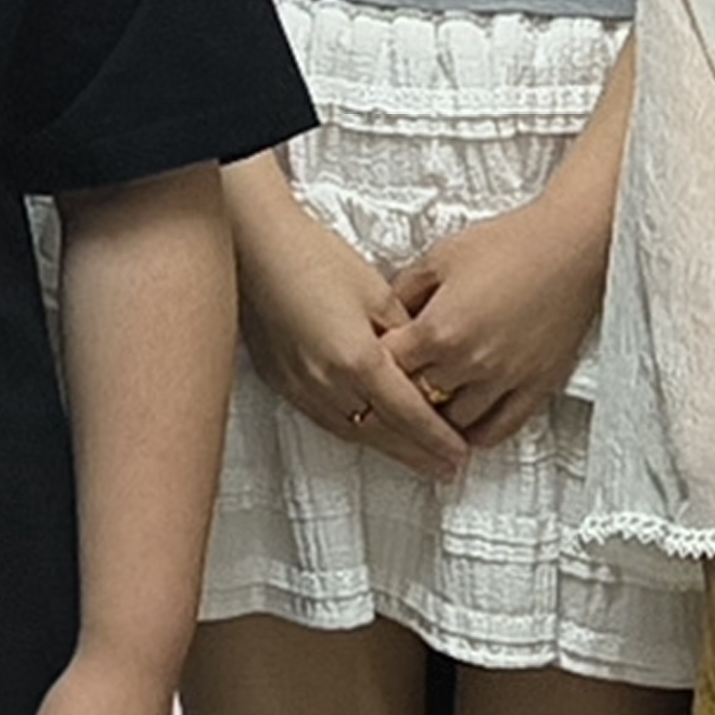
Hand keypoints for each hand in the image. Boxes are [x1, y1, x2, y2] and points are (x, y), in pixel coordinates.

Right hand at [228, 176, 467, 481]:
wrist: (256, 245)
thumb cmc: (312, 256)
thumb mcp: (376, 291)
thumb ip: (404, 334)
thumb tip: (421, 360)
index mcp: (357, 360)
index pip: (408, 414)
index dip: (437, 438)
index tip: (458, 453)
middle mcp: (328, 383)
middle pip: (383, 433)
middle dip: (418, 454)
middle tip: (446, 468)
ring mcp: (301, 386)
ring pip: (353, 432)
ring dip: (387, 448)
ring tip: (414, 456)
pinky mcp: (283, 381)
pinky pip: (327, 419)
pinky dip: (354, 431)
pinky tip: (367, 431)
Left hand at [383, 190, 607, 453]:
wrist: (569, 247)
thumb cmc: (510, 244)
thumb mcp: (440, 257)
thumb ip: (406, 290)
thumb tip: (387, 314)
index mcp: (440, 329)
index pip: (389, 368)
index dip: (375, 365)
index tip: (372, 364)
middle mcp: (470, 362)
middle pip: (419, 400)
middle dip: (404, 393)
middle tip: (398, 388)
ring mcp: (504, 379)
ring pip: (456, 423)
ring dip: (439, 417)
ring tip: (430, 406)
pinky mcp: (536, 387)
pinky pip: (501, 429)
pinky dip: (478, 434)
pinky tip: (467, 427)